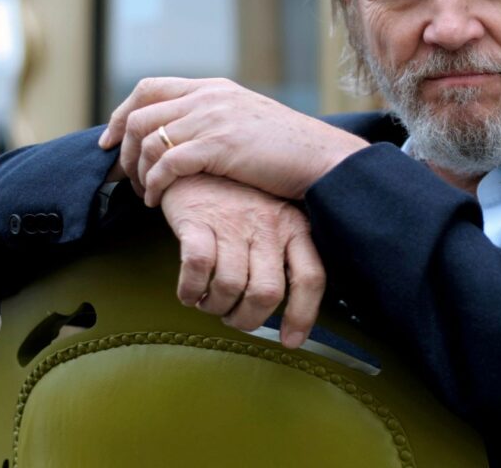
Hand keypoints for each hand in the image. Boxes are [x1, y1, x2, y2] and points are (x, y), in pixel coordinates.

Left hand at [98, 77, 367, 205]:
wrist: (323, 159)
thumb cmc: (291, 151)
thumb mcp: (248, 122)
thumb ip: (216, 120)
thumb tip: (187, 137)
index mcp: (214, 87)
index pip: (149, 88)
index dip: (121, 113)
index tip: (111, 141)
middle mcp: (209, 96)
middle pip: (140, 113)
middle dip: (122, 148)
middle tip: (122, 176)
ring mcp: (214, 118)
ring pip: (148, 139)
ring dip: (138, 171)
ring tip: (145, 193)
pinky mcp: (220, 145)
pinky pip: (167, 163)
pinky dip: (154, 184)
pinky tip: (157, 200)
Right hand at [160, 173, 325, 348]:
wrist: (195, 160)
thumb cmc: (236, 202)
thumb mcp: (272, 220)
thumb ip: (283, 255)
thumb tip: (291, 310)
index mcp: (293, 226)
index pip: (311, 277)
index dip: (303, 316)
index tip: (290, 341)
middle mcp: (268, 224)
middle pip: (267, 293)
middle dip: (248, 319)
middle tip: (233, 318)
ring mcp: (232, 221)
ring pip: (229, 287)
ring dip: (215, 308)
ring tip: (209, 303)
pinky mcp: (196, 220)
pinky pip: (196, 268)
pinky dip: (190, 291)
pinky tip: (189, 293)